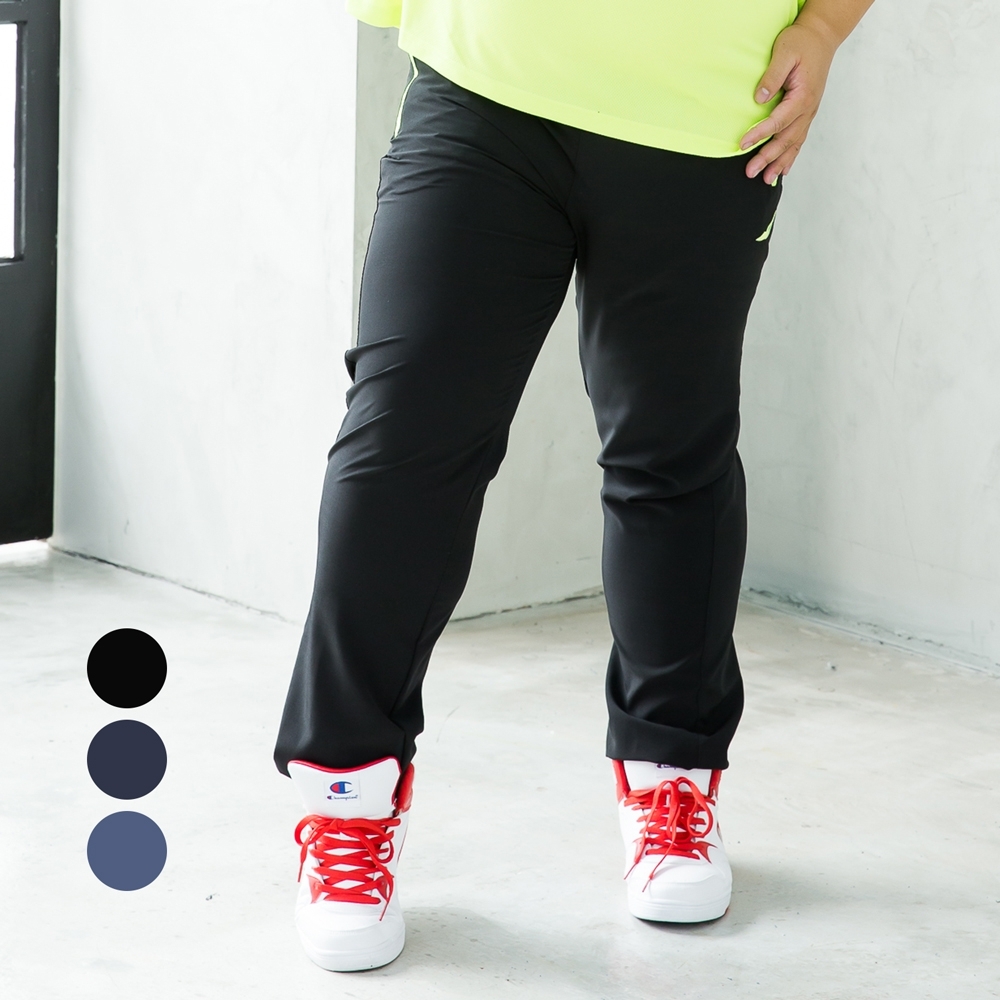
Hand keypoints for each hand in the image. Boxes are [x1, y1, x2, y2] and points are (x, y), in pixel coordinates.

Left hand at [740, 20, 838, 183]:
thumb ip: (772, 76)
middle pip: (786, 139)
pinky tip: (782, 171)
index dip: (760, 134)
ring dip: (779, 163)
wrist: (821, 38)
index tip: (742, 144)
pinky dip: (790, 157)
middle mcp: (807, 109)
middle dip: (767, 157)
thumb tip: (759, 98)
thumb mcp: (785, 51)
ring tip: (765, 179)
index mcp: (802, 96)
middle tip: (750, 172)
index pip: (778, 121)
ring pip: (793, 144)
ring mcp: (808, 114)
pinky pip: (799, 140)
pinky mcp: (805, 114)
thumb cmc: (801, 43)